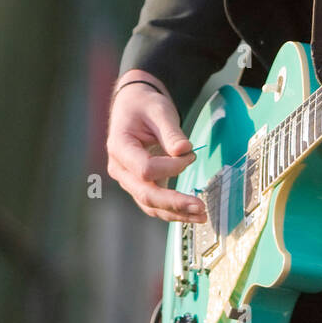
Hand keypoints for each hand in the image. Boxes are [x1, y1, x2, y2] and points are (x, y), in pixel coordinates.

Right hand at [106, 78, 205, 222]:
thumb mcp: (159, 110)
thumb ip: (171, 132)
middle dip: (175, 203)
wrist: (134, 106)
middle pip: (146, 194)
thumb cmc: (144, 106)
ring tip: (201, 216)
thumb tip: (185, 150)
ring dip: (176, 212)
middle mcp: (120, 168)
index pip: (145, 168)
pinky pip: (154, 203)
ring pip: (150, 204)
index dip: (171, 167)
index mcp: (120, 147)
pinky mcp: (140, 184)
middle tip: (200, 207)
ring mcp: (128, 179)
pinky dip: (173, 210)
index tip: (191, 155)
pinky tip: (191, 213)